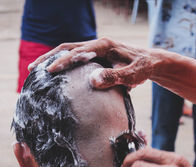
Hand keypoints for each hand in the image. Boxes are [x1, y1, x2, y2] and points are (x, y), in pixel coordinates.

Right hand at [28, 37, 153, 88]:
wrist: (150, 62)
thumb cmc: (142, 69)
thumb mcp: (132, 75)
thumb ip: (114, 77)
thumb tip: (92, 80)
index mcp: (104, 46)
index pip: (77, 52)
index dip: (62, 62)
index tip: (48, 72)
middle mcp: (98, 45)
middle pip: (67, 48)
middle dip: (49, 58)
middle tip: (32, 69)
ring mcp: (96, 49)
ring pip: (69, 51)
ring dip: (53, 59)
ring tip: (38, 70)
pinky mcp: (97, 56)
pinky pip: (76, 57)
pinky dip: (63, 63)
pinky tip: (57, 72)